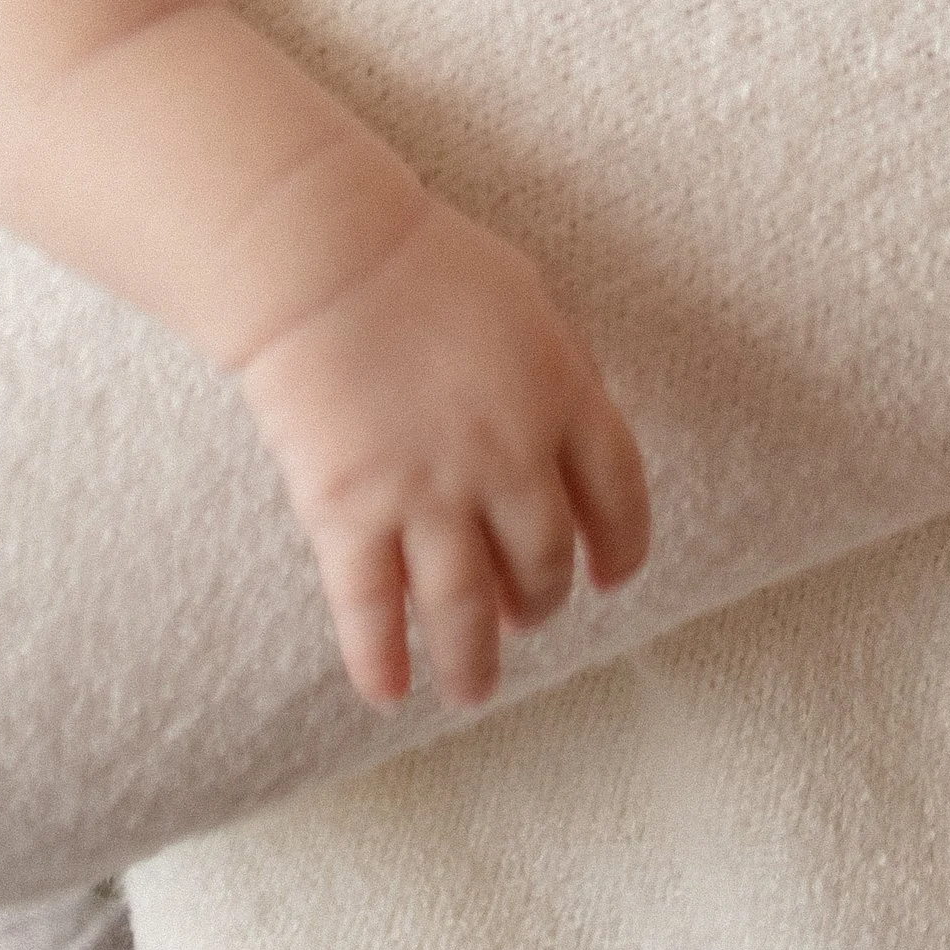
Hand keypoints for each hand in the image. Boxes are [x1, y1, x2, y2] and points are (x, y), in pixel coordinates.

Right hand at [233, 199, 651, 711]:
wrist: (327, 258)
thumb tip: (584, 409)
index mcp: (563, 397)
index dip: (621, 547)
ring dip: (473, 660)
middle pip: (543, 561)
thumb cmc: (426, 262)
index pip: (619, 496)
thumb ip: (563, 364)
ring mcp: (430, 494)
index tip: (612, 577)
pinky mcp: (351, 515)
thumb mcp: (528, 298)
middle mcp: (509, 459)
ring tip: (472, 689)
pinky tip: (388, 691)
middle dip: (539, 599)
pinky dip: (381, 658)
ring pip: (466, 609)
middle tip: (527, 615)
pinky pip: (372, 610)